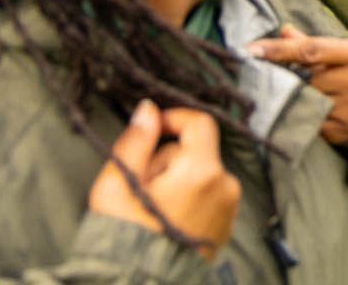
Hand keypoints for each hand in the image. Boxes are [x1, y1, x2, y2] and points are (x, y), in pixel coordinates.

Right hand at [88, 99, 239, 259]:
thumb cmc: (124, 237)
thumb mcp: (118, 185)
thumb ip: (136, 141)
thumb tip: (148, 109)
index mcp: (203, 171)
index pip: (200, 123)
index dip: (173, 119)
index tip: (150, 129)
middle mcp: (226, 186)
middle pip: (196, 152)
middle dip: (166, 160)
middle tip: (140, 187)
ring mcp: (229, 209)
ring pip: (201, 175)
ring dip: (177, 181)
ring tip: (151, 208)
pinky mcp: (226, 227)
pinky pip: (208, 198)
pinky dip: (189, 200)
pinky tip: (165, 220)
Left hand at [246, 26, 347, 143]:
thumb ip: (316, 43)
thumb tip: (285, 30)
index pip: (311, 49)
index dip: (278, 49)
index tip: (250, 50)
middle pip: (306, 78)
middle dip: (288, 77)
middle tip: (269, 76)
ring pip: (307, 101)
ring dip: (295, 97)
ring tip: (291, 93)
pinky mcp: (347, 130)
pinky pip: (313, 122)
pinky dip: (306, 115)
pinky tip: (308, 110)